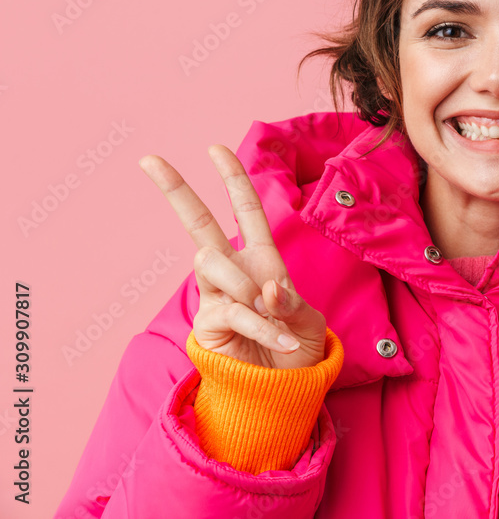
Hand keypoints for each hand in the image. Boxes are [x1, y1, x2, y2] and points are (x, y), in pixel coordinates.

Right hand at [138, 145, 327, 368]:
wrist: (286, 390)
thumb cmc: (299, 349)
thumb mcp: (308, 320)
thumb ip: (290, 301)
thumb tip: (265, 290)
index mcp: (262, 259)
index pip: (245, 211)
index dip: (233, 180)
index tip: (214, 148)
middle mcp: (234, 272)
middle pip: (198, 225)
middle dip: (175, 190)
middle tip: (150, 160)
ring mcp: (217, 296)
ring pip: (211, 262)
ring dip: (244, 284)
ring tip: (270, 314)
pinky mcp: (209, 324)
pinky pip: (232, 310)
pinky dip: (260, 324)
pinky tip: (278, 337)